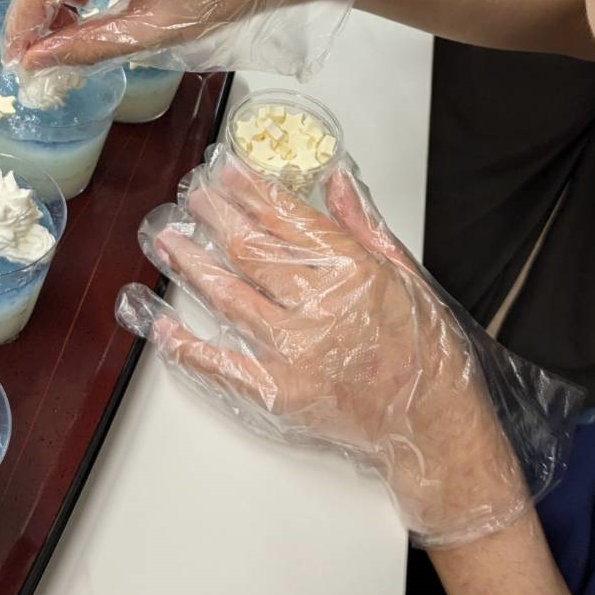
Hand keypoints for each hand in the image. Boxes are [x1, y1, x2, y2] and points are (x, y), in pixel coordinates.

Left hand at [117, 150, 576, 545]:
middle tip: (192, 195)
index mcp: (353, 272)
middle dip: (216, 217)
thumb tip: (334, 179)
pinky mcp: (280, 392)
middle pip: (251, 251)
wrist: (431, 423)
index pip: (288, 219)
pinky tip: (163, 326)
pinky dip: (188, 346)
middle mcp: (320, 307)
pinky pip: (223, 365)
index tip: (226, 170)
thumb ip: (362, 224)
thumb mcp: (403, 273)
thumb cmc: (422, 350)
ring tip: (168, 239)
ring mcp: (296, 351)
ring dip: (192, 265)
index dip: (251, 190)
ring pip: (229, 297)